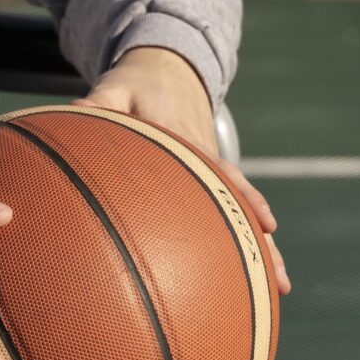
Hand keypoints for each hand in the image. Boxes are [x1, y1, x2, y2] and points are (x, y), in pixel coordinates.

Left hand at [81, 46, 289, 295]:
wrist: (168, 70)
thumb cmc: (138, 84)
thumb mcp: (118, 87)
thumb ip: (101, 100)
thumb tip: (79, 110)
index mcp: (188, 139)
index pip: (220, 172)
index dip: (241, 197)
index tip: (267, 224)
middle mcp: (208, 159)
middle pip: (240, 204)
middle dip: (260, 240)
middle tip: (278, 280)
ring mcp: (212, 172)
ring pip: (240, 214)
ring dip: (260, 250)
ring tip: (280, 289)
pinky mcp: (209, 180)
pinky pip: (229, 214)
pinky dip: (242, 242)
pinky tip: (250, 278)